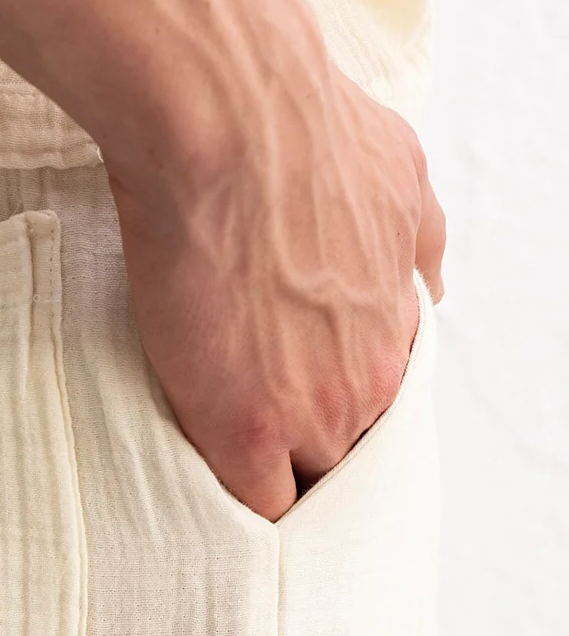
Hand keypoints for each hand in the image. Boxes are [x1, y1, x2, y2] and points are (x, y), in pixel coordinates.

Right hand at [108, 64, 445, 521]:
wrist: (230, 125)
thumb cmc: (301, 130)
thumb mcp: (400, 173)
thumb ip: (419, 240)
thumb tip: (428, 283)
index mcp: (396, 330)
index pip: (379, 410)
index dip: (334, 412)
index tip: (299, 406)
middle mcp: (367, 381)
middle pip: (344, 456)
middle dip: (306, 456)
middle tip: (255, 448)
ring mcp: (309, 412)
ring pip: (301, 486)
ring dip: (268, 484)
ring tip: (223, 482)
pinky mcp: (244, 432)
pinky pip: (254, 507)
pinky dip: (232, 511)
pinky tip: (208, 504)